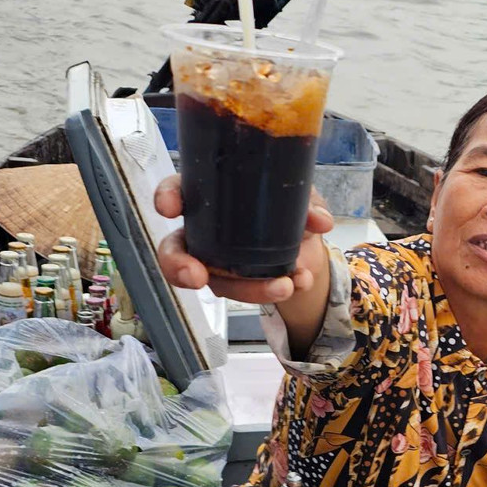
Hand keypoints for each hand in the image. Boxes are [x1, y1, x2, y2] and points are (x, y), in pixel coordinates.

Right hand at [153, 174, 333, 304]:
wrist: (306, 244)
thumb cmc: (288, 207)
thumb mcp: (300, 198)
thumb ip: (308, 203)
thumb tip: (319, 221)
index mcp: (209, 196)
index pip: (177, 190)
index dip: (166, 197)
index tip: (169, 208)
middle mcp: (204, 232)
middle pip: (174, 251)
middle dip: (178, 266)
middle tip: (196, 278)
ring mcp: (217, 263)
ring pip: (216, 282)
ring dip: (248, 289)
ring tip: (285, 285)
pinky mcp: (237, 286)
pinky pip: (247, 295)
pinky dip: (273, 291)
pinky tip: (299, 282)